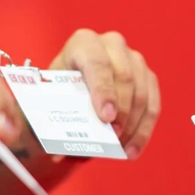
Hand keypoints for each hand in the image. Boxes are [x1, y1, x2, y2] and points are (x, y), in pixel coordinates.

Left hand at [50, 29, 161, 159]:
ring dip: (133, 124)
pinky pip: (153, 104)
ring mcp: (133, 59)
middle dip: (122, 110)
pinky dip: (144, 129)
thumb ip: (46, 121)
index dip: (103, 89)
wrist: (66, 96)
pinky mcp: (146, 78)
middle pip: (125, 76)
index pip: (96, 62)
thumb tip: (58, 149)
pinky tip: (132, 150)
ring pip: (142, 91)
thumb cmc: (51, 99)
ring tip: (121, 149)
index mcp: (82, 43)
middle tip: (113, 137)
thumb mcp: (41, 105)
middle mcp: (111, 44)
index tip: (105, 117)